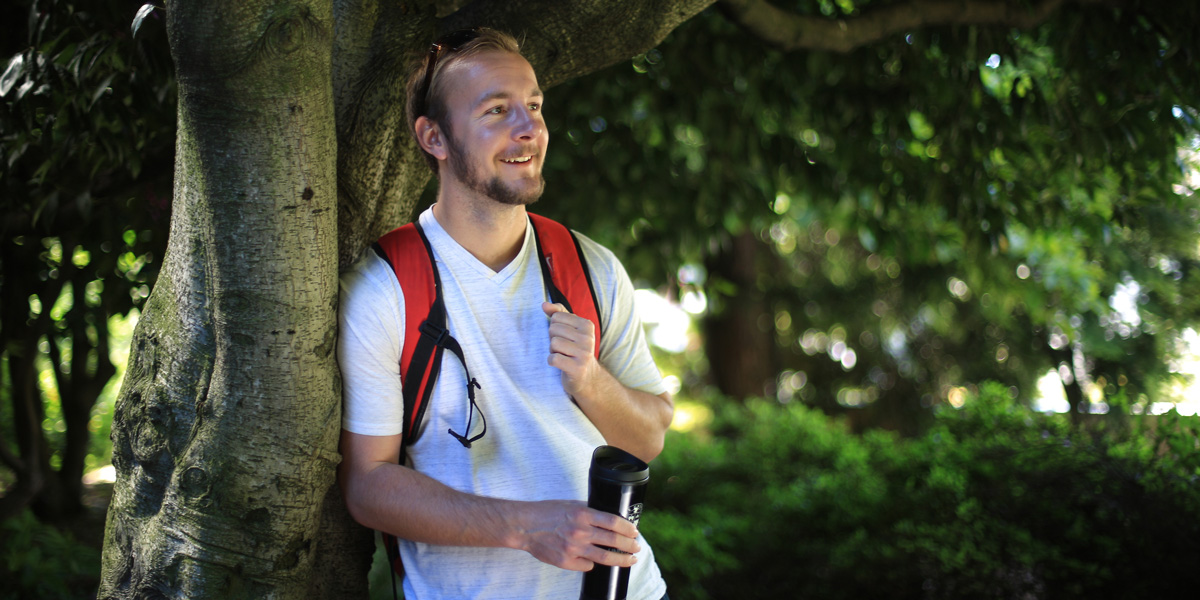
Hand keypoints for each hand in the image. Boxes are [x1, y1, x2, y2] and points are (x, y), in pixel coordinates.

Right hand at [514, 500, 640, 570]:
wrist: (524, 526)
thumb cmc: (547, 513)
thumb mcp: (570, 504)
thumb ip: (589, 510)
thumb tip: (609, 517)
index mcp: (583, 514)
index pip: (614, 522)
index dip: (628, 528)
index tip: (635, 532)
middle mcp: (580, 531)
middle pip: (614, 541)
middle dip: (630, 546)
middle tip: (637, 547)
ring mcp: (574, 548)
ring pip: (605, 557)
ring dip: (621, 559)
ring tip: (630, 560)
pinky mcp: (567, 561)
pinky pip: (587, 566)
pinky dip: (593, 563)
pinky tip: (594, 561)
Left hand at [542, 302, 599, 397]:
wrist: (587, 377)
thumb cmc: (574, 350)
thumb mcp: (570, 329)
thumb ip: (558, 313)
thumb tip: (544, 304)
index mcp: (587, 325)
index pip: (557, 317)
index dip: (555, 328)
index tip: (565, 338)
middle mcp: (588, 338)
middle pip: (553, 329)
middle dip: (553, 339)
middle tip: (563, 349)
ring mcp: (584, 354)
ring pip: (553, 343)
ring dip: (552, 351)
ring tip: (563, 356)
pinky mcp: (577, 368)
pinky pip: (554, 359)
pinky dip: (552, 362)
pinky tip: (560, 364)